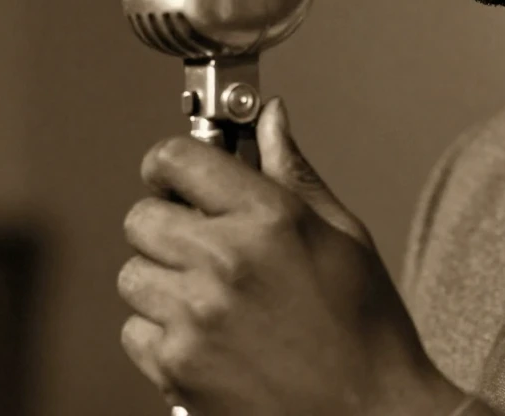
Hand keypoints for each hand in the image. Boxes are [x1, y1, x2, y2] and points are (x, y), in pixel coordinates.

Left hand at [117, 98, 465, 415]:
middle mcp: (224, 261)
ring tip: (209, 292)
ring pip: (133, 275)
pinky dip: (161, 329)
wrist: (370, 414)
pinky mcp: (177, 370)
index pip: (178, 159)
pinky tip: (206, 333)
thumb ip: (294, 171)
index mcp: (269, 217)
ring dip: (162, 277)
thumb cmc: (365, 323)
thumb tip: (271, 119)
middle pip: (143, 217)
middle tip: (200, 237)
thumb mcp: (342, 233)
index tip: (175, 172)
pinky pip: (135, 330)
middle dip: (166, 221)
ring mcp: (195, 319)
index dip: (170, 161)